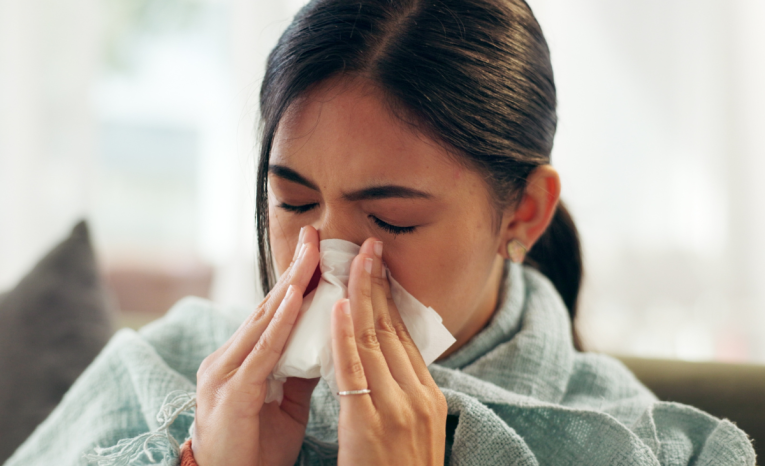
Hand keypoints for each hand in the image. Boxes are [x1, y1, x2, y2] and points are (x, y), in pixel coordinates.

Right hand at [193, 226, 320, 465]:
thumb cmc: (255, 446)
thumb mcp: (285, 401)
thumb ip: (300, 367)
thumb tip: (327, 338)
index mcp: (242, 358)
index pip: (274, 311)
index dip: (296, 280)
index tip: (317, 250)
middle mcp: (228, 357)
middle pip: (268, 306)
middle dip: (294, 270)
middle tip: (315, 235)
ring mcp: (225, 372)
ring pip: (264, 320)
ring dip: (290, 285)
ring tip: (311, 253)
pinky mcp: (232, 391)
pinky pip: (261, 351)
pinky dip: (280, 322)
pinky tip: (294, 297)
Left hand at [331, 238, 446, 465]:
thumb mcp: (411, 427)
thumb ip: (401, 392)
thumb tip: (386, 358)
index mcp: (428, 394)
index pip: (404, 335)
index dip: (388, 298)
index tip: (376, 267)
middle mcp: (418, 394)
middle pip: (392, 329)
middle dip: (377, 284)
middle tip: (366, 246)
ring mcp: (398, 408)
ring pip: (376, 340)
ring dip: (361, 296)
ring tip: (351, 259)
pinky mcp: (372, 423)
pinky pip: (356, 371)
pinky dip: (346, 335)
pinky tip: (338, 306)